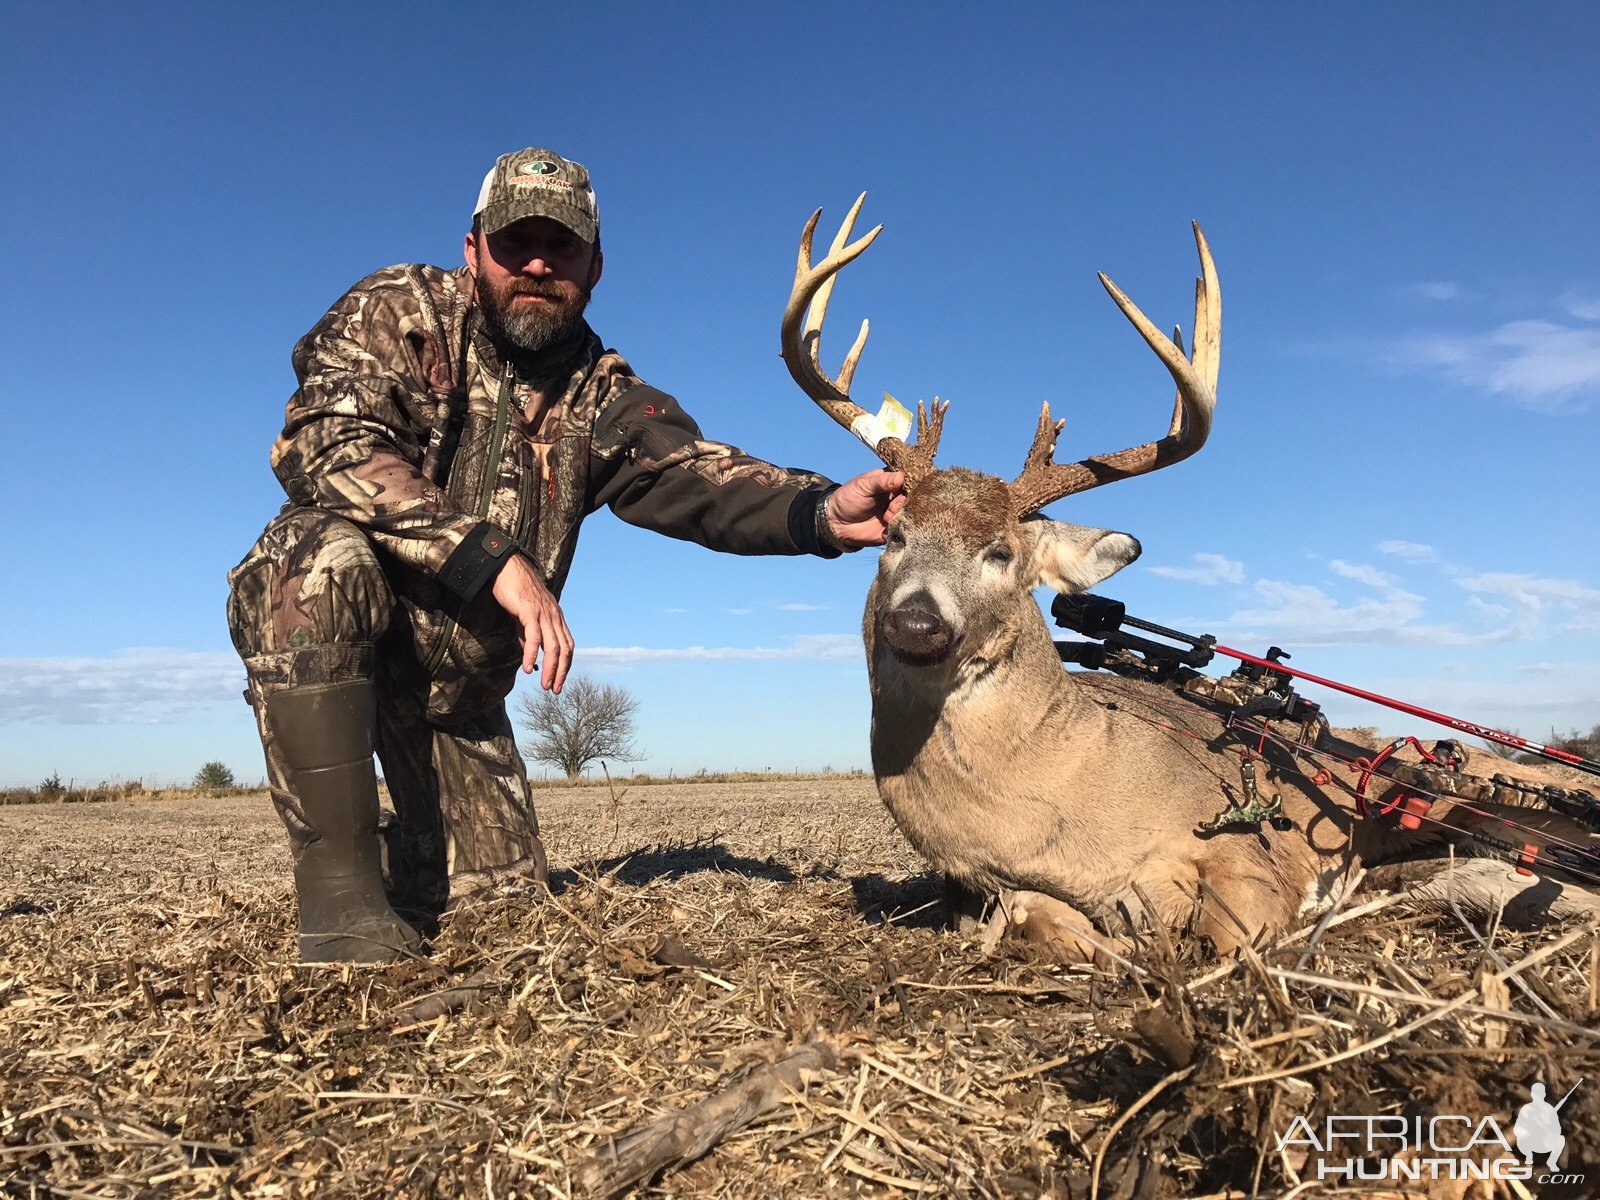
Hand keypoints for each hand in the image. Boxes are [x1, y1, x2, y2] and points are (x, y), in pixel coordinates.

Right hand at [490, 554, 573, 691]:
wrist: (506, 567)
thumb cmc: (515, 590)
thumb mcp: (525, 617)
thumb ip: (529, 636)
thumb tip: (531, 658)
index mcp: (556, 617)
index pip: (567, 646)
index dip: (565, 665)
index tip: (559, 682)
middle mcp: (554, 616)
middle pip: (564, 649)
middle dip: (560, 672)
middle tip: (554, 690)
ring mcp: (543, 613)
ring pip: (552, 646)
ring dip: (550, 668)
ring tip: (544, 685)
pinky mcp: (529, 611)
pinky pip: (534, 637)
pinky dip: (533, 654)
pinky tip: (529, 668)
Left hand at [826, 469, 905, 547]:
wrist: (836, 523)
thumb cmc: (848, 498)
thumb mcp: (863, 486)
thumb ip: (882, 481)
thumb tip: (901, 477)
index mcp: (891, 481)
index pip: (909, 478)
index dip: (912, 482)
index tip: (910, 487)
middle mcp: (896, 496)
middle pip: (913, 497)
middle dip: (905, 502)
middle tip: (892, 507)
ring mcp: (896, 512)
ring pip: (910, 513)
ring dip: (901, 515)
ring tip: (886, 518)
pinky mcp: (894, 528)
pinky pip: (904, 528)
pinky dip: (900, 528)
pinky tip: (888, 527)